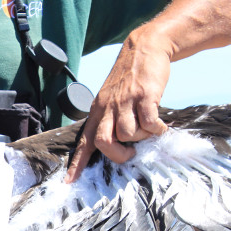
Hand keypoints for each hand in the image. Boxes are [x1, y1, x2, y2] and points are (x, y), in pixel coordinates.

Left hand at [65, 31, 168, 182]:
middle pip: (103, 142)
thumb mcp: (111, 98)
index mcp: (98, 111)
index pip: (84, 141)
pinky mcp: (144, 96)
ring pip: (128, 134)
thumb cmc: (129, 78)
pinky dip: (157, 129)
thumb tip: (117, 144)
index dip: (77, 163)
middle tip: (131, 153)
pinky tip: (160, 125)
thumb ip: (110, 119)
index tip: (70, 182)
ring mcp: (125, 102)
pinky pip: (149, 123)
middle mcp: (108, 108)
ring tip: (149, 128)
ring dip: (142, 138)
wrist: (144, 48)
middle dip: (118, 155)